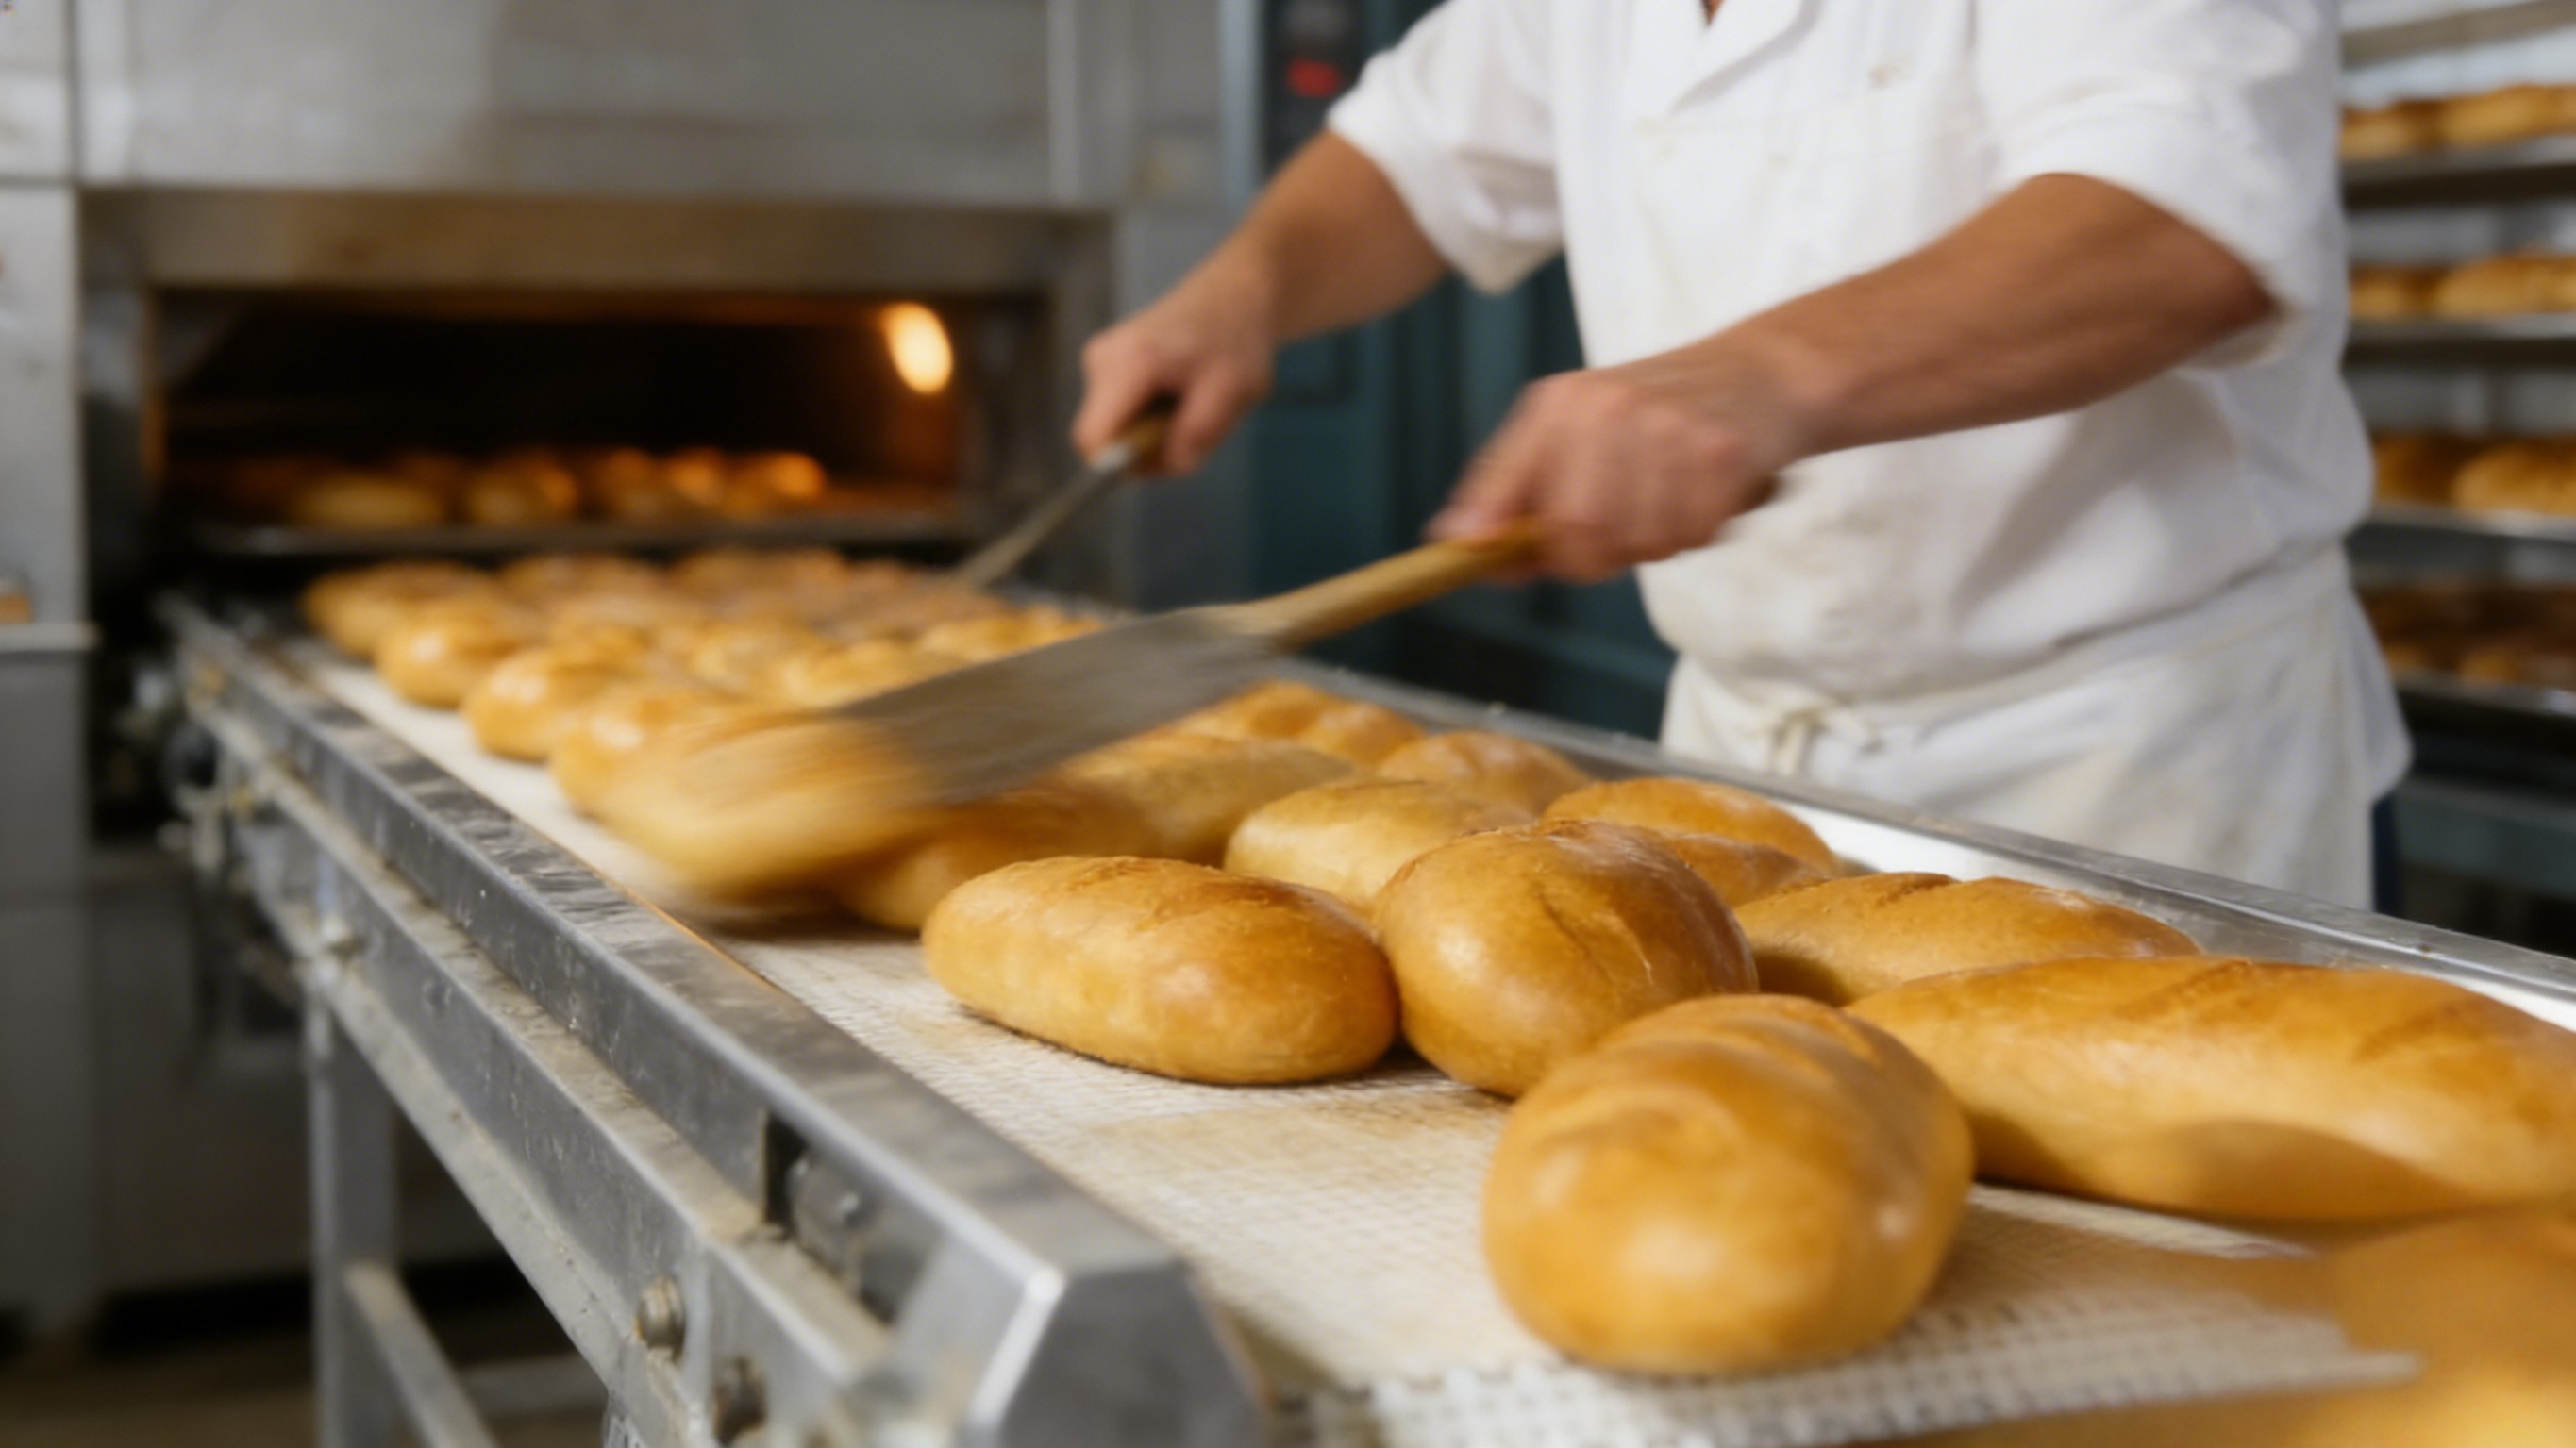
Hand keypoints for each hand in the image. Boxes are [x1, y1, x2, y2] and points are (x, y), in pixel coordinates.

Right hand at [1073, 269, 1277, 474]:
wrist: (1230, 298)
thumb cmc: (1235, 342)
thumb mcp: (1233, 391)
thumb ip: (1199, 432)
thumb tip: (1170, 464)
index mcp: (1129, 362)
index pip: (1092, 437)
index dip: (1120, 463)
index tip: (1165, 456)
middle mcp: (1102, 360)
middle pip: (1103, 438)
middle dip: (1147, 449)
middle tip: (1193, 425)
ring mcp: (1099, 362)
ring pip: (1112, 431)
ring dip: (1152, 435)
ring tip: (1190, 405)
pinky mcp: (1103, 367)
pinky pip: (1118, 417)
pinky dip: (1149, 420)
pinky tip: (1178, 395)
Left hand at [1428, 344, 1813, 581]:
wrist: (1762, 372)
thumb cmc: (1659, 415)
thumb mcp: (1580, 428)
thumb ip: (1516, 486)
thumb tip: (1453, 538)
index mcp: (1560, 404)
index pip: (1504, 481)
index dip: (1493, 534)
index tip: (1488, 563)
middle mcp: (1605, 407)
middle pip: (1574, 529)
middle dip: (1594, 556)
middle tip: (1622, 535)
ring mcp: (1664, 427)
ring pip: (1637, 540)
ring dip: (1654, 543)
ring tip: (1670, 502)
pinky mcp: (1719, 451)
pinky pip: (1691, 534)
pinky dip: (1698, 532)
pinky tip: (1705, 494)